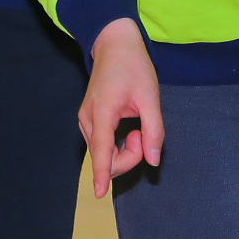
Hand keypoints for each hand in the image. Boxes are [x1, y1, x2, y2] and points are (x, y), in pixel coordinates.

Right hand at [79, 18, 163, 197]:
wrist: (114, 45)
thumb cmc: (133, 67)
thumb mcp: (150, 97)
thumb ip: (154, 130)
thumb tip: (153, 160)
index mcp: (103, 111)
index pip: (102, 149)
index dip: (101, 173)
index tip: (98, 193)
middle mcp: (88, 119)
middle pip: (105, 157)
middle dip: (128, 157)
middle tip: (144, 135)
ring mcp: (85, 120)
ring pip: (103, 153)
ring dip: (123, 151)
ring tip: (137, 128)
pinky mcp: (88, 120)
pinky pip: (102, 145)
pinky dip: (117, 146)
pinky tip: (128, 130)